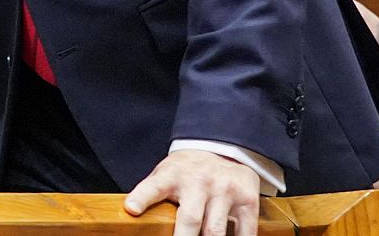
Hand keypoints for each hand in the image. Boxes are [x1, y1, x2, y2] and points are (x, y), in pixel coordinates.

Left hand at [124, 149, 260, 235]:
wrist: (223, 151)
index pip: (153, 186)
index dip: (141, 198)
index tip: (132, 209)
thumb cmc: (186, 172)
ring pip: (214, 231)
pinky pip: (245, 232)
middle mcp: (199, 181)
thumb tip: (134, 215)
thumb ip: (153, 194)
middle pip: (190, 218)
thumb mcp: (166, 175)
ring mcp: (224, 190)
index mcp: (172, 175)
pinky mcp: (247, 199)